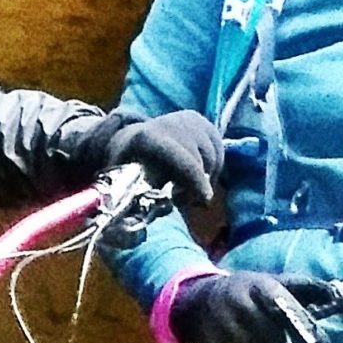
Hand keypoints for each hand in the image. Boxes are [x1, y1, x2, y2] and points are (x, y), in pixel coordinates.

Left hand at [101, 110, 222, 204]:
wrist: (133, 137)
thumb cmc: (127, 166)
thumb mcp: (122, 181)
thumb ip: (136, 200)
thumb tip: (147, 220)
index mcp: (146, 138)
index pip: (180, 159)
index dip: (195, 180)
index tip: (204, 200)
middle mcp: (171, 124)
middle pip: (199, 160)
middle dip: (197, 186)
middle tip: (184, 203)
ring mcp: (190, 121)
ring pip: (213, 157)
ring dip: (205, 179)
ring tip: (187, 190)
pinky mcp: (203, 122)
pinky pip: (219, 151)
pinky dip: (213, 168)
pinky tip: (197, 175)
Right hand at [173, 270, 320, 342]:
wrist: (199, 298)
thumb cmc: (249, 291)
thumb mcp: (275, 281)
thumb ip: (308, 288)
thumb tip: (339, 295)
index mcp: (259, 286)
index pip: (285, 307)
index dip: (305, 326)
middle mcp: (238, 303)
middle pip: (268, 336)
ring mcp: (221, 324)